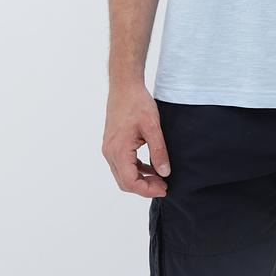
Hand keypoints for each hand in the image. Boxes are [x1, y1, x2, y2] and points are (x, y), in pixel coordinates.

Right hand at [102, 83, 170, 197]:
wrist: (124, 86)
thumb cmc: (137, 103)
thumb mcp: (153, 127)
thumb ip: (159, 151)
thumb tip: (165, 173)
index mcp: (119, 150)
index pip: (131, 182)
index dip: (148, 189)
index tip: (164, 188)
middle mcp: (110, 152)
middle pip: (125, 182)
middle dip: (145, 187)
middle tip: (164, 185)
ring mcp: (109, 148)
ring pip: (123, 174)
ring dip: (140, 178)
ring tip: (160, 178)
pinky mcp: (113, 143)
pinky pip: (123, 164)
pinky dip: (136, 169)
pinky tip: (150, 167)